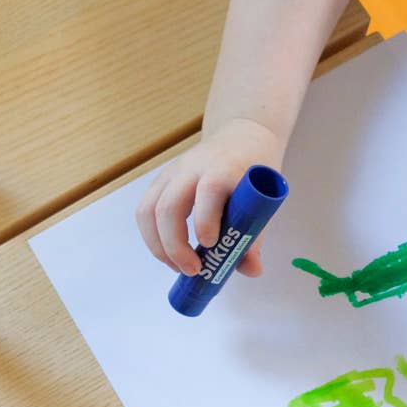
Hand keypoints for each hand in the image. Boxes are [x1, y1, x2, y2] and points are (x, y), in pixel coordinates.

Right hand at [137, 117, 282, 277]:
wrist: (240, 136)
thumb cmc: (254, 171)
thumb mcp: (263, 198)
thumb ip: (254, 237)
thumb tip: (251, 270)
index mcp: (225, 168)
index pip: (210, 189)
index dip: (206, 219)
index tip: (210, 244)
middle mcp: (193, 167)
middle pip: (169, 206)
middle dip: (175, 245)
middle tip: (192, 270)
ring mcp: (172, 174)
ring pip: (149, 211)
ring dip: (158, 246)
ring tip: (176, 266)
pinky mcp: (159, 182)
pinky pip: (144, 212)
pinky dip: (152, 238)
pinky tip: (168, 252)